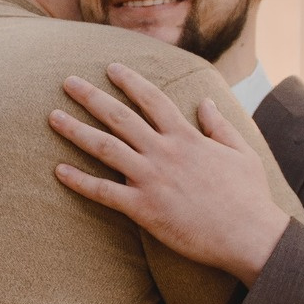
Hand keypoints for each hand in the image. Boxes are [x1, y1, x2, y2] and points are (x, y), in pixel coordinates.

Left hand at [49, 63, 289, 283]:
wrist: (250, 236)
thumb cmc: (249, 197)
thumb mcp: (241, 153)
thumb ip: (219, 126)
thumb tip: (206, 102)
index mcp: (187, 137)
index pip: (152, 99)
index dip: (130, 81)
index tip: (111, 67)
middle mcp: (165, 152)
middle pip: (120, 116)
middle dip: (91, 96)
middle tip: (67, 81)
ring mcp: (152, 179)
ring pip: (105, 148)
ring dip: (76, 131)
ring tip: (52, 117)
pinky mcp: (144, 208)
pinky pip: (104, 192)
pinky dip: (79, 181)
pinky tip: (59, 171)